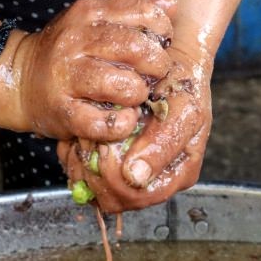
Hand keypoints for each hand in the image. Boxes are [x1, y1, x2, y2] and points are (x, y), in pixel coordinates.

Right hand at [5, 0, 175, 142]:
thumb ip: (132, 13)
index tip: (160, 45)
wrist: (17, 81)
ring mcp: (68, 78)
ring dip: (139, 94)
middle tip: (153, 76)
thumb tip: (170, 4)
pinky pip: (105, 123)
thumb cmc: (65, 54)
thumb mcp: (94, 23)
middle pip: (136, 48)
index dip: (161, 30)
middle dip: (156, 65)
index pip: (141, 12)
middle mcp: (77, 42)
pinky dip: (122, 124)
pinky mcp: (65, 113)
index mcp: (88, 14)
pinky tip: (124, 119)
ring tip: (135, 97)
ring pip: (123, 85)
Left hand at [58, 45, 211, 212]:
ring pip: (96, 190)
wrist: (170, 62)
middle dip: (97, 173)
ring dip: (83, 166)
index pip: (139, 197)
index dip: (116, 180)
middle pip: (115, 199)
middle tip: (90, 142)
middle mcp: (154, 180)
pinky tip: (78, 140)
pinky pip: (86, 176)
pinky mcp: (112, 163)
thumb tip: (136, 176)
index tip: (107, 149)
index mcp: (176, 175)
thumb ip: (162, 144)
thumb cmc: (183, 85)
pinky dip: (77, 159)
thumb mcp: (183, 109)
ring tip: (82, 140)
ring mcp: (132, 173)